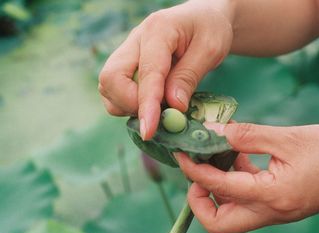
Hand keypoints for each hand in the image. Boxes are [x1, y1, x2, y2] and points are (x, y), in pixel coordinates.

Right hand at [98, 1, 233, 139]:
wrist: (204, 17)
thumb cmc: (210, 29)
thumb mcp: (211, 50)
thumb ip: (189, 77)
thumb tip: (173, 107)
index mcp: (158, 30)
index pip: (146, 73)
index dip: (147, 105)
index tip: (149, 130)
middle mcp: (135, 40)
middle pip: (110, 78)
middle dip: (130, 104)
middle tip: (159, 113)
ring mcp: (128, 51)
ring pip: (107, 87)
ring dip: (127, 105)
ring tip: (158, 107)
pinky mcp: (127, 64)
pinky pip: (114, 89)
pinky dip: (127, 103)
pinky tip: (152, 103)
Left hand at [175, 123, 318, 232]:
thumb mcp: (288, 138)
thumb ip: (247, 135)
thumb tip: (213, 131)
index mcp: (271, 196)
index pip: (219, 189)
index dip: (194, 170)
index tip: (181, 153)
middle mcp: (269, 212)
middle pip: (218, 224)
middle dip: (198, 199)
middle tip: (197, 169)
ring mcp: (273, 212)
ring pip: (230, 214)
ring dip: (217, 187)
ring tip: (219, 155)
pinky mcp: (277, 205)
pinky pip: (246, 201)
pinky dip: (235, 181)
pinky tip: (240, 156)